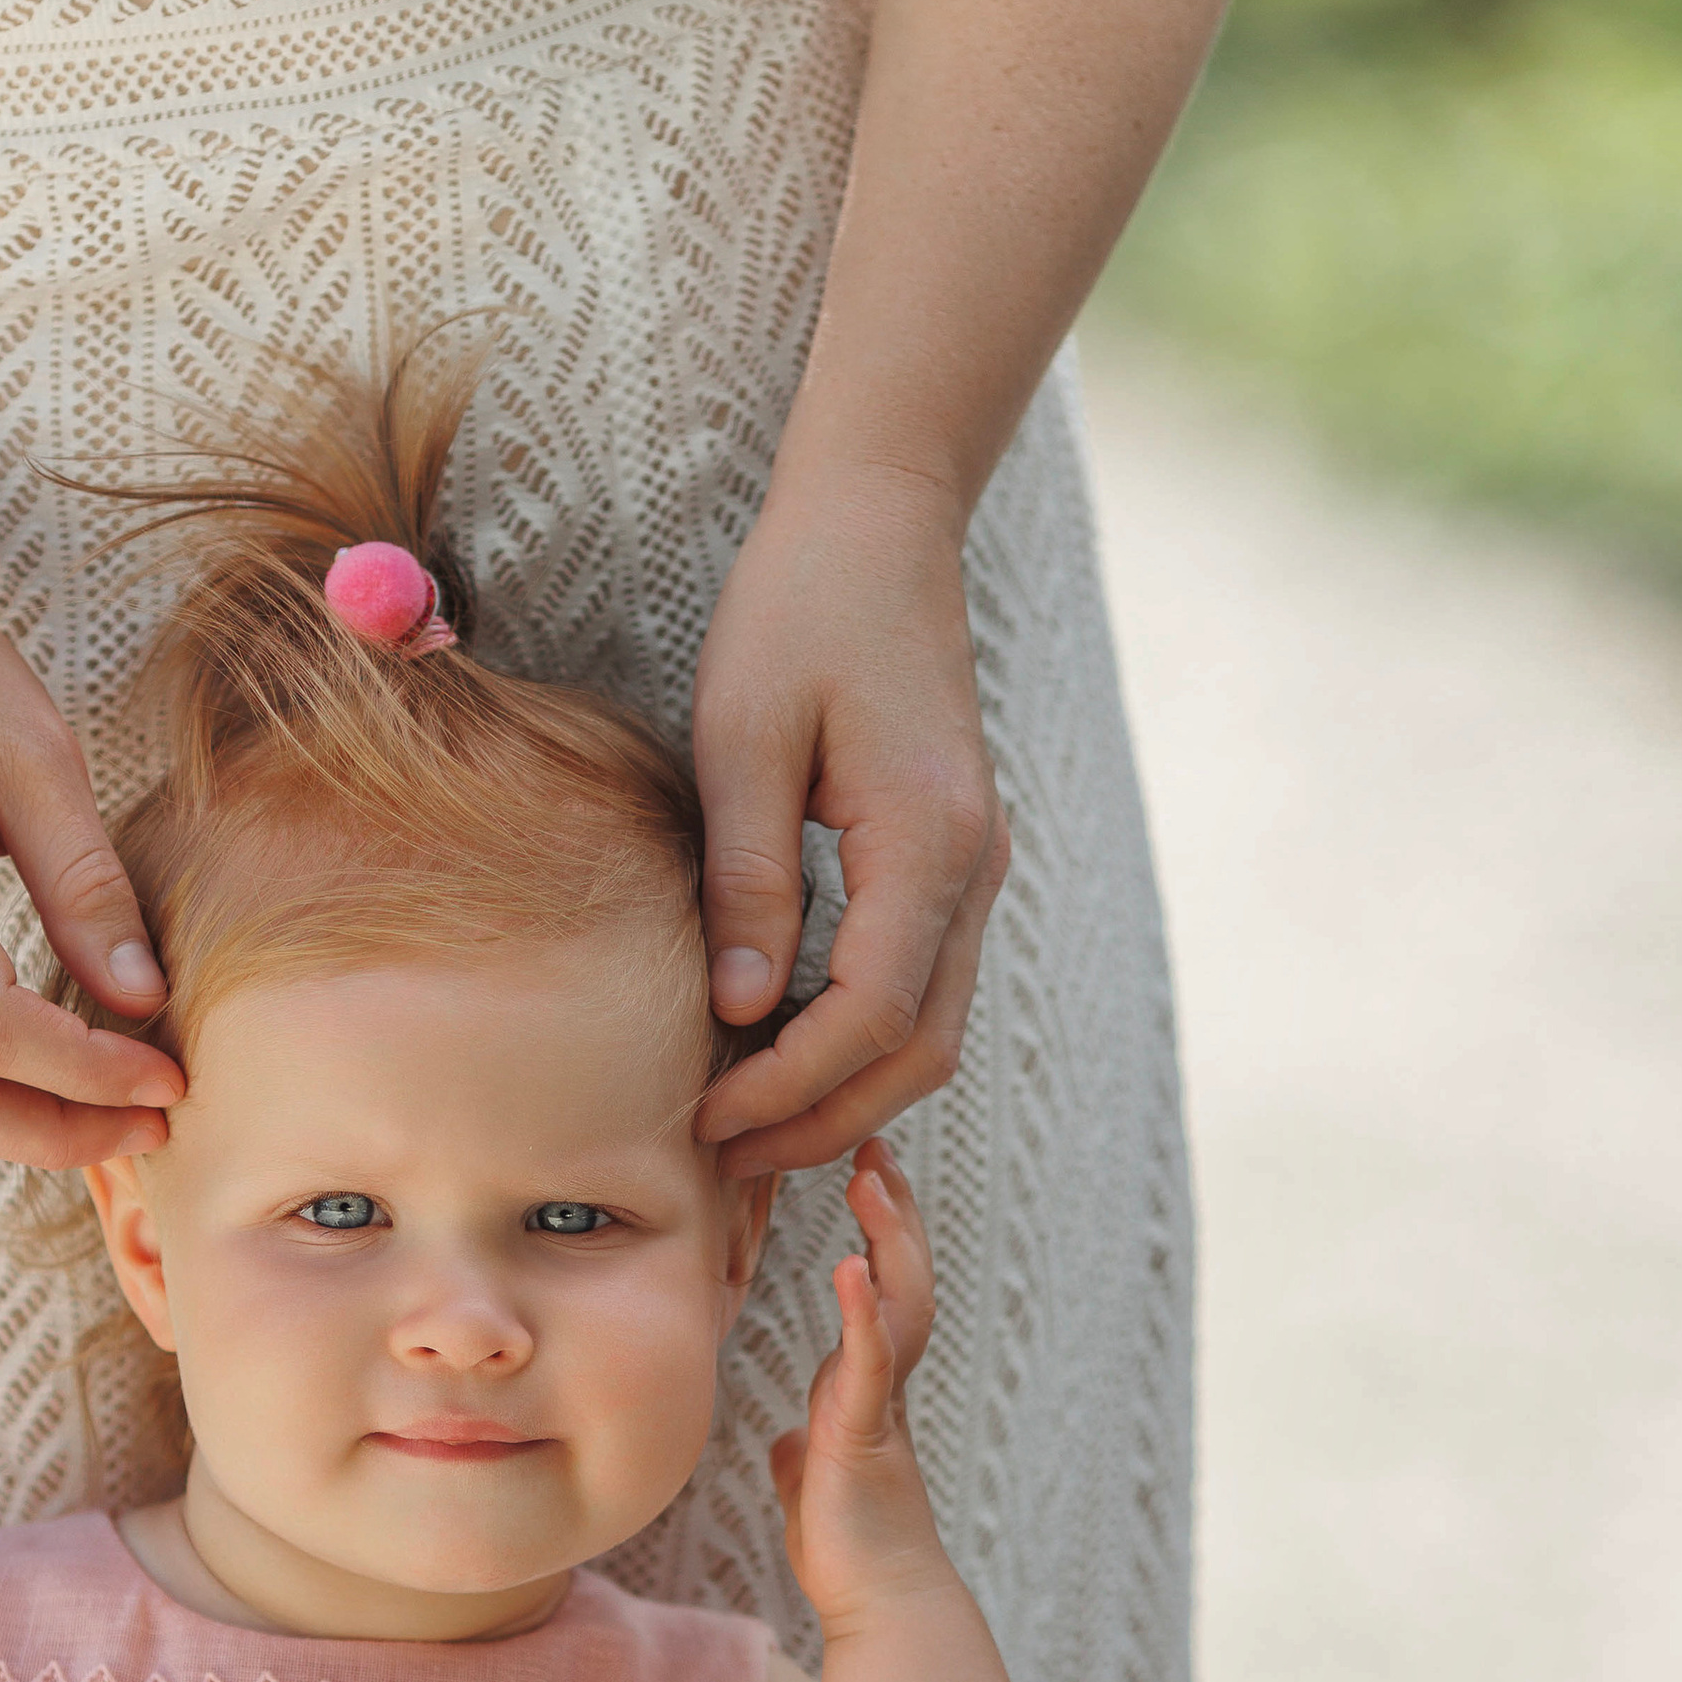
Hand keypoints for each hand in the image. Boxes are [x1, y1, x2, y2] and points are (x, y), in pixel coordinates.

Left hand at [691, 459, 1008, 1178]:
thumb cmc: (799, 611)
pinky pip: (922, 984)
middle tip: (723, 1156)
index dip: (789, 1084)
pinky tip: (782, 1049)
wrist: (879, 525)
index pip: (871, 1013)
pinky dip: (860, 1040)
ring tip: (746, 1122)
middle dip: (823, 1120)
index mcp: (928, 838)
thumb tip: (740, 1010)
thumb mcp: (744, 735)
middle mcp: (973, 868)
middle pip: (918, 1049)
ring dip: (845, 1091)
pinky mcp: (953, 861)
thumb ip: (749, 877)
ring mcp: (974, 868)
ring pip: (930, 1029)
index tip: (707, 1116)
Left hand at [769, 1144, 952, 1628]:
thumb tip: (788, 1445)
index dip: (877, 1233)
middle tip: (876, 1146)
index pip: (877, 1290)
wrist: (880, 1604)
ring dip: (888, 1238)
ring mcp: (879, 1404)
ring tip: (873, 1178)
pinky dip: (864, 1310)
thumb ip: (804, 1454)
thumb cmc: (849, 1551)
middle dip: (891, 1211)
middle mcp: (880, 1384)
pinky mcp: (866, 1432)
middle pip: (900, 1276)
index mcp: (862, 1388)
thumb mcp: (812, 1486)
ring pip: (899, 1302)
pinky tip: (852, 1264)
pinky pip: (869, 1361)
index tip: (866, 1174)